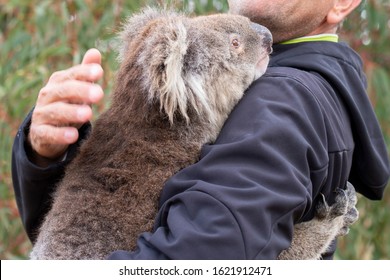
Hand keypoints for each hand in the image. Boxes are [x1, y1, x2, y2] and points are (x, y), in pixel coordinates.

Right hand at [28, 48, 103, 165]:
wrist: (46, 132)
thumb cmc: (68, 105)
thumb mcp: (78, 89)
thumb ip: (85, 73)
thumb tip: (95, 52)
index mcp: (59, 82)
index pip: (72, 75)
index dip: (84, 72)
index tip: (100, 72)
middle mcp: (48, 95)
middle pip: (64, 91)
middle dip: (81, 91)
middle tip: (99, 94)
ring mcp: (42, 114)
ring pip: (56, 111)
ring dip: (72, 112)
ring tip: (88, 114)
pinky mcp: (40, 133)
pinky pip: (48, 133)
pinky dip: (60, 134)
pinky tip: (73, 136)